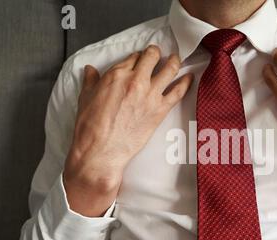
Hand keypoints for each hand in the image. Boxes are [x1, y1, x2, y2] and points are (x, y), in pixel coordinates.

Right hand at [64, 45, 193, 216]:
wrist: (102, 150)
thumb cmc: (91, 127)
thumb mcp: (86, 98)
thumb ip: (91, 81)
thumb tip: (90, 71)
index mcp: (116, 75)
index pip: (133, 57)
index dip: (138, 56)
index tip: (141, 58)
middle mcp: (135, 80)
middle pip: (152, 57)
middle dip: (156, 53)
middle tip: (159, 54)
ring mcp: (150, 94)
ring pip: (169, 69)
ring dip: (174, 61)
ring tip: (177, 59)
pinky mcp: (160, 109)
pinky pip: (178, 91)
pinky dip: (186, 82)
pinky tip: (190, 78)